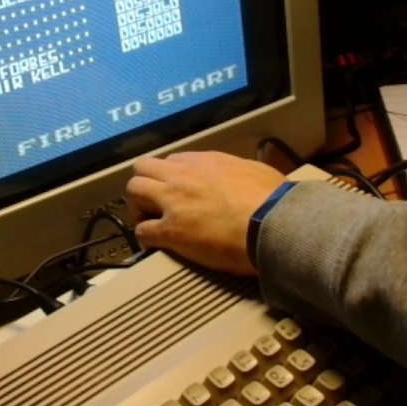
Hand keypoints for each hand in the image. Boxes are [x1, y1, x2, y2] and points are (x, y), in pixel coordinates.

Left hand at [126, 151, 286, 275]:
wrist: (272, 224)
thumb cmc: (273, 200)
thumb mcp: (256, 171)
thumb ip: (239, 170)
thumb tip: (241, 176)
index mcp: (204, 161)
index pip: (172, 160)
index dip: (170, 175)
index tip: (176, 188)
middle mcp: (182, 176)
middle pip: (143, 168)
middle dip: (144, 184)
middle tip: (153, 202)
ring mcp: (173, 202)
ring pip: (133, 191)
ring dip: (137, 206)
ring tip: (148, 221)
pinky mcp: (171, 231)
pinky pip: (142, 231)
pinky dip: (144, 238)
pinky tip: (153, 246)